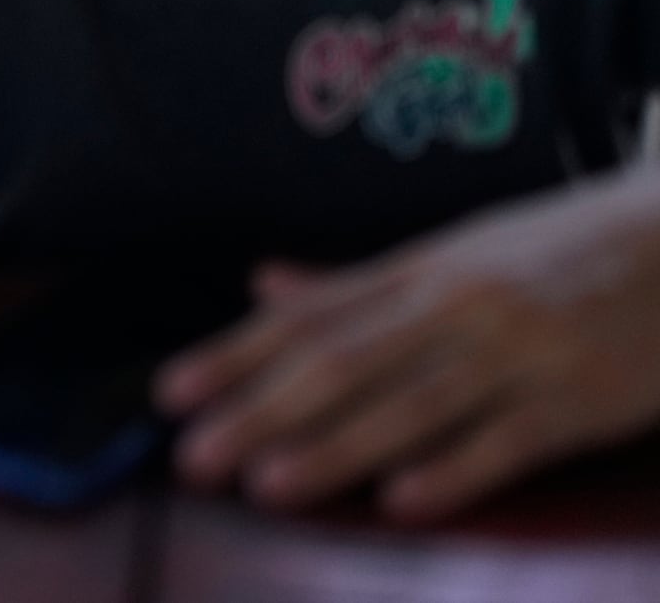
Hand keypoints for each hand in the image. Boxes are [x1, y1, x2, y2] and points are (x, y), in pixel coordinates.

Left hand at [157, 171, 659, 521]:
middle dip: (261, 411)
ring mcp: (520, 353)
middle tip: (195, 455)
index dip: (235, 356)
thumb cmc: (559, 251)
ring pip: (411, 405)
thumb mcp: (454, 254)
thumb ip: (357, 284)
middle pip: (342, 364)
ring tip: (268, 484)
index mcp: (420, 272)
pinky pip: (509, 442)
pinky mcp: (581, 399)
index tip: (171, 392)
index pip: (309, 319)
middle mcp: (456, 307)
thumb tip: (261, 287)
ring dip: (335, 448)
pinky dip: (453, 470)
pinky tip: (400, 501)